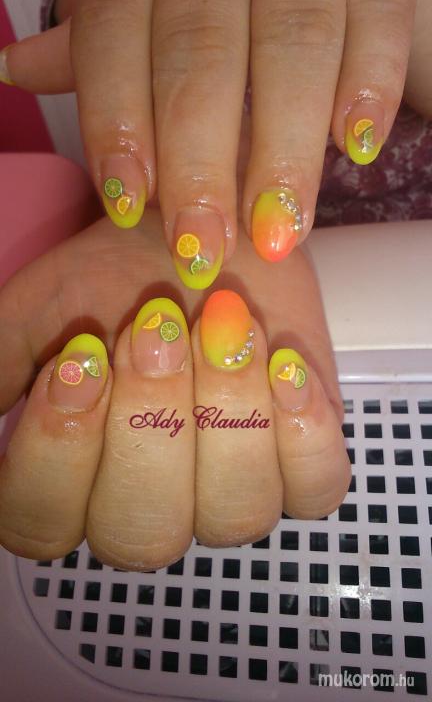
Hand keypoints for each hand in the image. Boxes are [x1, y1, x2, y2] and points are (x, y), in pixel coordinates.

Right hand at [0, 211, 348, 568]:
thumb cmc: (115, 275)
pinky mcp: (300, 465)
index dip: (58, 452)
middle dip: (151, 422)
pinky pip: (315, 490)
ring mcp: (230, 494)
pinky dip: (300, 429)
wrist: (203, 236)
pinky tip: (282, 363)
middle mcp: (149, 505)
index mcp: (72, 483)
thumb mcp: (34, 313)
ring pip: (234, 516)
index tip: (80, 358)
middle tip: (156, 324)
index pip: (41, 524)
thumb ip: (1, 371)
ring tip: (224, 322)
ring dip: (228, 412)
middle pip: (142, 533)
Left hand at [3, 0, 424, 282]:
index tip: (129, 206)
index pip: (116, 26)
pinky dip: (370, 75)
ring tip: (278, 230)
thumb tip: (14, 67)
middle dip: (200, 157)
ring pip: (292, 34)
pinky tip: (357, 144)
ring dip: (284, 144)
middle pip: (201, 46)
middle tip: (205, 247)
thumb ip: (102, 37)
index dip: (118, 117)